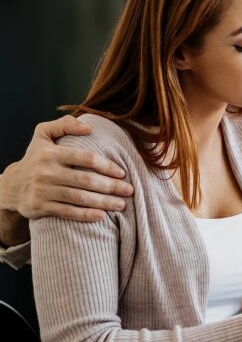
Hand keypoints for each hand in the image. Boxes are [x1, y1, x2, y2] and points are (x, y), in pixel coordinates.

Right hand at [0, 116, 133, 219]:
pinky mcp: (40, 207)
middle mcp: (46, 172)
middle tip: (129, 190)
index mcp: (51, 153)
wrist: (10, 186)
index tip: (122, 172)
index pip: (86, 158)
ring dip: (104, 202)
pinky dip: (86, 215)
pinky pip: (67, 212)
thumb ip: (65, 124)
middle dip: (111, 186)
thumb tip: (89, 127)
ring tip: (121, 204)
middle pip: (86, 180)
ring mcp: (43, 191)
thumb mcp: (43, 134)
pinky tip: (102, 216)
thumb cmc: (36, 157)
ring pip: (79, 198)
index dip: (107, 165)